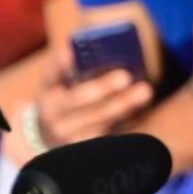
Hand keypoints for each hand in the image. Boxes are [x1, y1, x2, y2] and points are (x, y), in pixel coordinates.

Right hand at [34, 41, 153, 148]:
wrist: (51, 135)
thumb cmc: (68, 98)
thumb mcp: (64, 82)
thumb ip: (78, 67)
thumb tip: (101, 43)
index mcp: (48, 89)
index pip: (52, 74)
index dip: (60, 64)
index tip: (70, 52)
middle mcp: (51, 112)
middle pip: (78, 99)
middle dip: (102, 87)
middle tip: (125, 76)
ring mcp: (65, 134)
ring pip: (98, 119)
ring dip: (123, 105)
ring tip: (145, 91)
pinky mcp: (82, 150)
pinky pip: (108, 136)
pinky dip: (126, 123)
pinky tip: (142, 111)